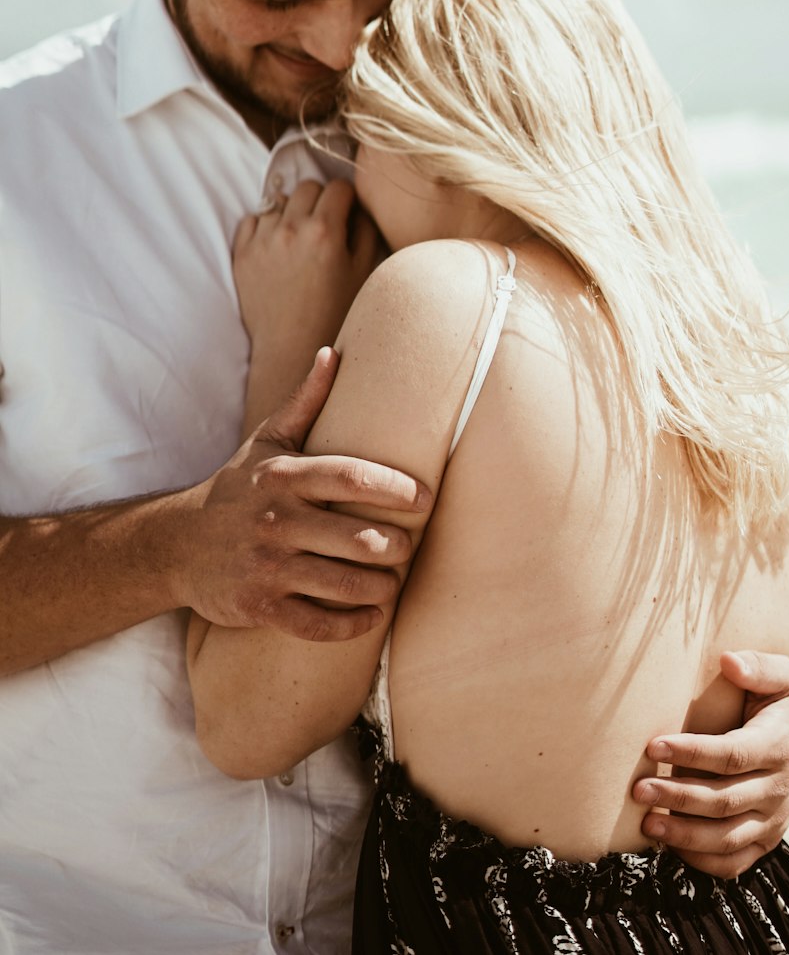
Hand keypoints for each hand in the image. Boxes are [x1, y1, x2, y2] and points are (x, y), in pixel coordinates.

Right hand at [173, 349, 431, 642]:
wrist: (177, 545)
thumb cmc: (237, 489)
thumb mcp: (268, 441)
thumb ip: (306, 400)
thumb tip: (334, 352)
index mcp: (284, 477)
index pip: (350, 476)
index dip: (394, 487)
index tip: (425, 497)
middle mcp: (276, 521)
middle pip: (357, 537)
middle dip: (395, 546)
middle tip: (408, 547)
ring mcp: (267, 567)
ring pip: (344, 584)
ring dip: (382, 587)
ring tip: (394, 581)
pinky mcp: (259, 607)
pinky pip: (317, 624)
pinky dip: (353, 624)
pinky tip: (372, 616)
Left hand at [234, 178, 382, 362]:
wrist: (292, 347)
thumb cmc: (335, 313)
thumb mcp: (363, 272)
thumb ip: (366, 231)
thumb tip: (358, 206)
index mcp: (325, 232)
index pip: (338, 187)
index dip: (347, 198)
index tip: (347, 211)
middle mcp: (291, 229)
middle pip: (308, 186)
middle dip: (320, 199)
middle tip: (325, 223)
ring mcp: (262, 240)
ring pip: (279, 201)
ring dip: (292, 211)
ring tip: (300, 237)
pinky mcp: (242, 253)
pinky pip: (253, 218)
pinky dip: (266, 225)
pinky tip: (278, 245)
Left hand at [632, 650, 788, 876]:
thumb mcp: (784, 675)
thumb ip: (758, 666)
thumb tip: (728, 661)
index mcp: (778, 744)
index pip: (732, 755)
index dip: (693, 752)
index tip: (654, 745)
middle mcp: (778, 787)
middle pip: (725, 800)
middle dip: (678, 797)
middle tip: (638, 789)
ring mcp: (775, 818)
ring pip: (728, 837)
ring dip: (686, 835)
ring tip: (647, 824)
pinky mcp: (769, 838)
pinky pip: (737, 861)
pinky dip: (705, 861)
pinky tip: (673, 847)